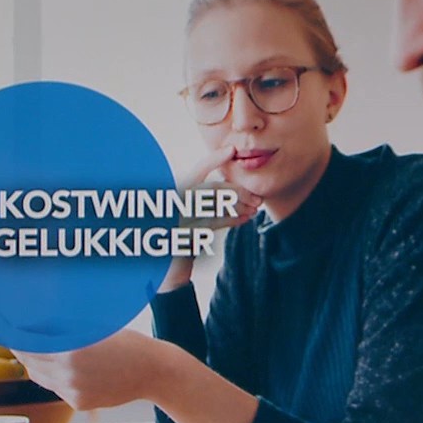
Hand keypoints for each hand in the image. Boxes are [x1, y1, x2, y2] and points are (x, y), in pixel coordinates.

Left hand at [17, 330, 160, 411]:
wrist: (152, 372)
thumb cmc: (126, 343)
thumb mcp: (92, 329)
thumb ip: (63, 329)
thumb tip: (35, 324)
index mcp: (70, 351)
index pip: (28, 345)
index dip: (15, 336)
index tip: (9, 328)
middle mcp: (68, 374)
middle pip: (29, 362)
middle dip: (22, 350)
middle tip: (17, 337)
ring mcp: (73, 392)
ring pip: (39, 377)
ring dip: (35, 364)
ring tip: (36, 351)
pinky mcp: (78, 404)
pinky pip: (56, 388)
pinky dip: (55, 377)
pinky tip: (65, 367)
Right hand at [163, 147, 259, 290]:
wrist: (166, 271)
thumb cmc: (180, 241)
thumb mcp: (188, 215)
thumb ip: (202, 199)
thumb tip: (228, 184)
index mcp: (174, 193)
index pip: (196, 171)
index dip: (214, 160)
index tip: (232, 150)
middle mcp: (174, 203)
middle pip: (212, 188)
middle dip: (238, 191)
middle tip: (256, 197)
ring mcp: (178, 219)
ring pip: (215, 204)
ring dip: (239, 205)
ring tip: (255, 208)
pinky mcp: (184, 235)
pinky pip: (214, 223)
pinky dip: (232, 219)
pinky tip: (246, 219)